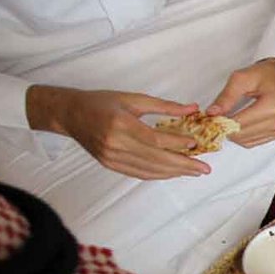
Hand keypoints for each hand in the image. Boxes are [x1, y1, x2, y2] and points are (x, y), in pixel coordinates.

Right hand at [25, 85, 208, 179]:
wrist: (70, 114)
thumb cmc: (101, 102)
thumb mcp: (132, 98)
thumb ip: (163, 106)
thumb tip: (193, 109)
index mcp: (120, 123)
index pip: (155, 139)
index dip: (177, 144)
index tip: (196, 145)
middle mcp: (115, 143)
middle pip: (156, 159)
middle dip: (183, 166)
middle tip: (204, 169)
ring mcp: (112, 157)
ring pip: (149, 170)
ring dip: (174, 172)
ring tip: (193, 171)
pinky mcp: (110, 165)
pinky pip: (139, 173)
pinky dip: (159, 174)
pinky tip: (173, 172)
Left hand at [208, 57, 274, 147]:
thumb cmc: (267, 73)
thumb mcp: (242, 78)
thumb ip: (227, 96)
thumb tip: (212, 113)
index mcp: (272, 107)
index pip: (239, 123)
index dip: (220, 121)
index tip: (209, 116)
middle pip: (241, 135)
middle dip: (225, 127)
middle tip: (216, 116)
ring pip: (245, 141)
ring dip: (232, 133)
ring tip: (226, 118)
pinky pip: (252, 142)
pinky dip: (241, 135)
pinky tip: (238, 123)